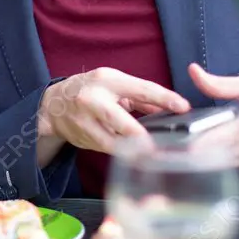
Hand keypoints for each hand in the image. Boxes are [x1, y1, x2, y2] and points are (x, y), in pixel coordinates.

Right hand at [37, 67, 189, 161]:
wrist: (54, 105)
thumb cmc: (91, 89)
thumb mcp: (115, 84)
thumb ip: (141, 97)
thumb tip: (170, 109)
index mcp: (107, 81)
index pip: (140, 89)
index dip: (164, 99)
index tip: (183, 107)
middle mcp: (93, 101)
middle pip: (120, 121)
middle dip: (140, 135)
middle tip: (158, 147)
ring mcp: (85, 123)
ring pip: (112, 143)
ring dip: (133, 151)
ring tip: (151, 157)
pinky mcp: (83, 140)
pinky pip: (108, 149)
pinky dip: (122, 153)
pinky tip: (134, 157)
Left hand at [186, 63, 238, 168]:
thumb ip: (220, 84)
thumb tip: (193, 71)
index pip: (223, 137)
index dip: (202, 143)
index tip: (182, 145)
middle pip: (221, 154)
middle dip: (197, 153)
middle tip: (170, 153)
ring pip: (226, 162)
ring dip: (205, 160)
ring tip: (179, 156)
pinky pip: (235, 165)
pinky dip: (219, 162)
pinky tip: (204, 157)